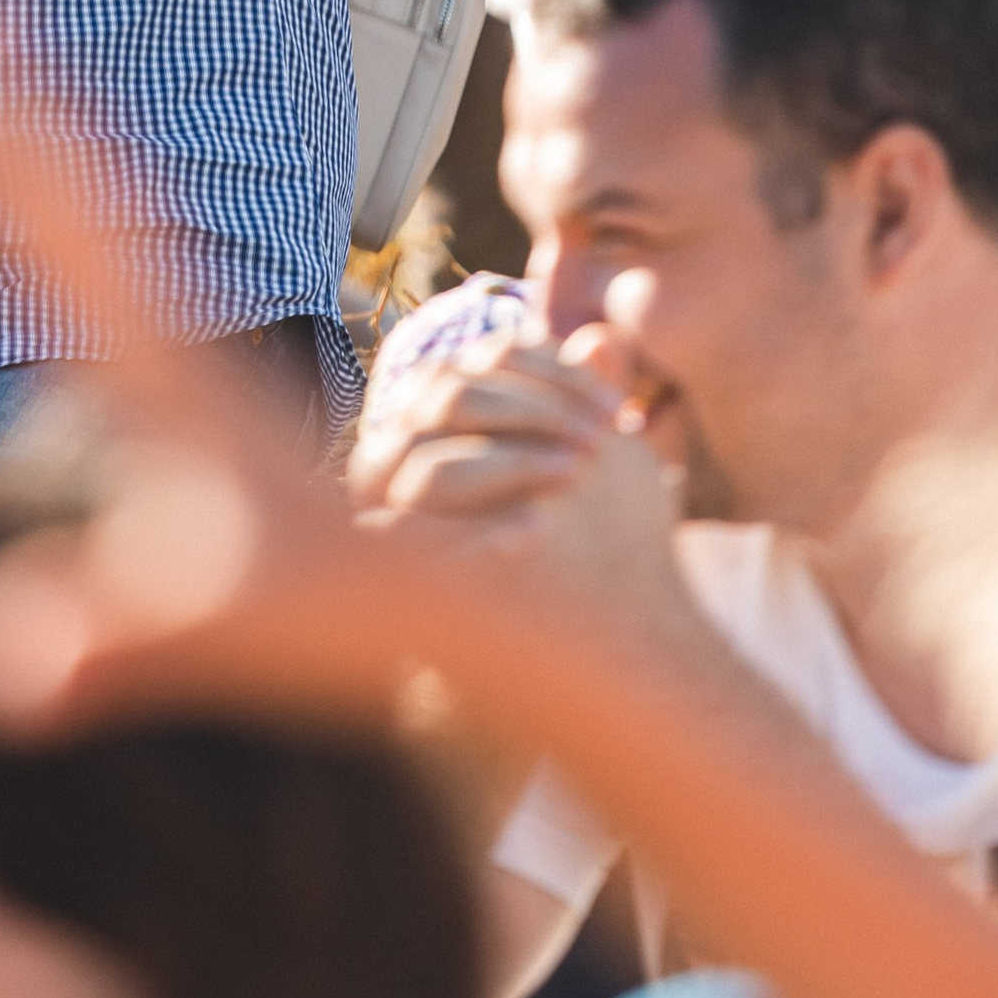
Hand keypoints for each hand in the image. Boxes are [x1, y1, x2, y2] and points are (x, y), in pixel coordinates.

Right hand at [358, 329, 691, 637]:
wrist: (527, 657)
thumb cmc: (559, 549)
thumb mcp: (576, 470)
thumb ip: (579, 406)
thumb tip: (603, 341)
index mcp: (428, 415)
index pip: (478, 361)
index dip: (549, 371)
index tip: (616, 402)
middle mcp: (391, 454)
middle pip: (450, 398)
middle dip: (531, 412)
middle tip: (602, 439)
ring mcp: (381, 513)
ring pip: (432, 467)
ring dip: (510, 464)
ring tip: (577, 477)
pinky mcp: (390, 579)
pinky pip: (421, 547)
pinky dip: (480, 532)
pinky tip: (540, 530)